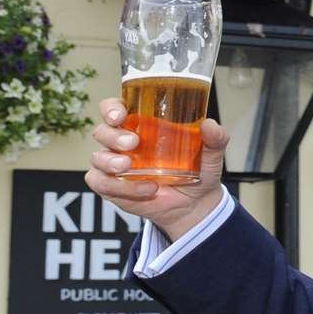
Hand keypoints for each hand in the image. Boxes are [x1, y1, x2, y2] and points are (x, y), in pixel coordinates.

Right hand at [85, 98, 229, 241]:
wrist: (194, 204)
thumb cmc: (197, 170)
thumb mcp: (210, 153)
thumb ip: (215, 138)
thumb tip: (210, 125)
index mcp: (141, 124)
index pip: (114, 108)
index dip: (111, 108)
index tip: (120, 114)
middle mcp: (123, 142)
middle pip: (101, 131)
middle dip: (112, 136)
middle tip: (132, 143)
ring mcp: (115, 165)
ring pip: (97, 158)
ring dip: (110, 162)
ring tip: (130, 167)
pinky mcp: (113, 187)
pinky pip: (101, 184)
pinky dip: (120, 188)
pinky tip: (145, 189)